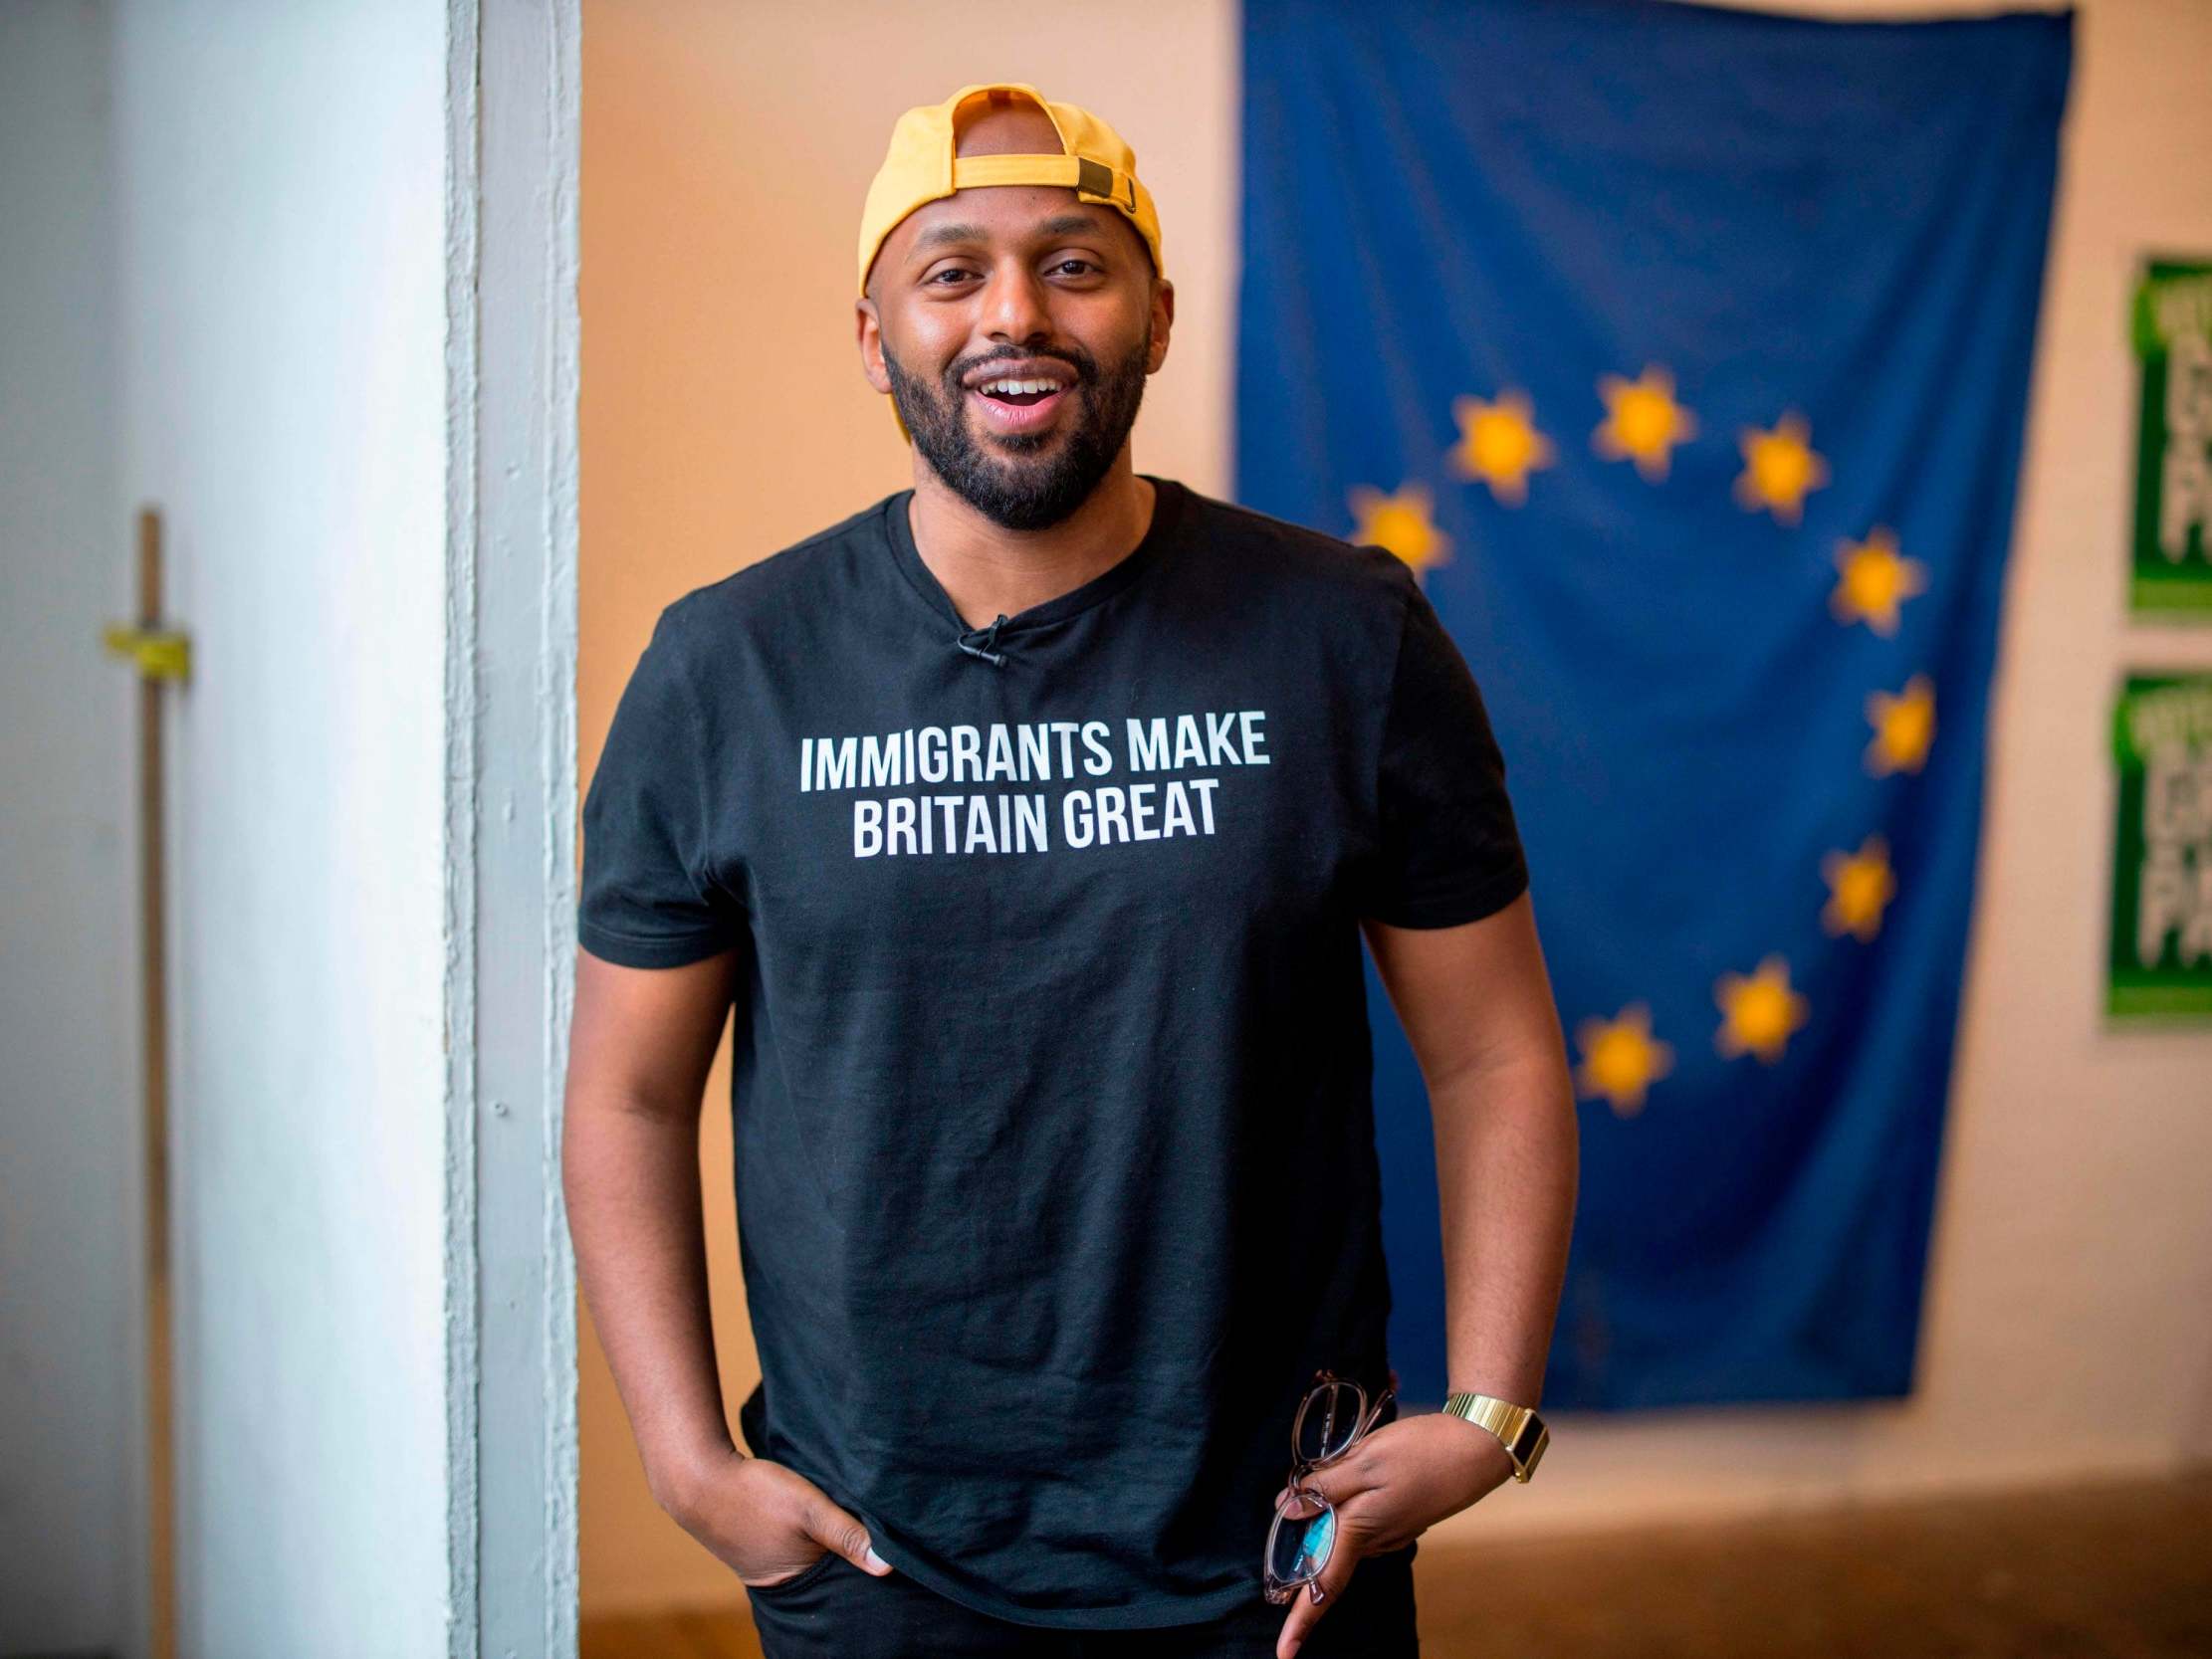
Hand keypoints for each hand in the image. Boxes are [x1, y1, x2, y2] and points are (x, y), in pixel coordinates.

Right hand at [661, 1447, 898, 1588]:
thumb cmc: (754, 1493)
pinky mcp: (756, 1543)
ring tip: (847, 1520)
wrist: (696, 1478)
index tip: (887, 1548)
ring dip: (825, 1540)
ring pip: (809, 1555)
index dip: (862, 1565)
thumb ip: (846, 1534)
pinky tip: (814, 1517)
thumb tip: (889, 1567)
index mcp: (794, 1582)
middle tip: (870, 1529)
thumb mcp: (808, 1508)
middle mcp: (779, 1580)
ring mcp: (764, 1564)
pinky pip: (792, 1544)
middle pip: (826, 1571)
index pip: (841, 1581)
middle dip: (846, 1555)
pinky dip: (806, 1534)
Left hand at [1268, 1413, 1515, 1657]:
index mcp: (1361, 1530)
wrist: (1479, 1448)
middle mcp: (1377, 1541)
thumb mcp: (1366, 1459)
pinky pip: (1362, 1522)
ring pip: (1344, 1536)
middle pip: (1328, 1558)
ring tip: (1322, 1485)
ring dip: (1327, 1521)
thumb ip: (1325, 1485)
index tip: (1284, 1653)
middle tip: (1292, 1519)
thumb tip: (1287, 1508)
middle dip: (1305, 1548)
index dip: (1301, 1619)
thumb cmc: (1423, 1452)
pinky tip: (1348, 1478)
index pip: (1324, 1584)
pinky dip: (1346, 1509)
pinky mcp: (1402, 1517)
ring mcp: (1393, 1531)